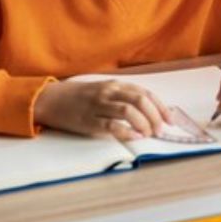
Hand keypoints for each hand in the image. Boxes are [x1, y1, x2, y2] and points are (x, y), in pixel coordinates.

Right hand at [33, 78, 170, 140]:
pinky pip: (111, 125)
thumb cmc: (80, 97)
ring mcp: (98, 106)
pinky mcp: (88, 120)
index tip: (170, 119)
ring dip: (143, 124)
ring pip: (128, 111)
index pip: (145, 93)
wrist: (50, 99)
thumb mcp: (103, 91)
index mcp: (115, 85)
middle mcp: (109, 93)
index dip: (161, 107)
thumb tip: (149, 112)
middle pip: (140, 101)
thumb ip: (123, 97)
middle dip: (155, 116)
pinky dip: (126, 131)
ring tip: (148, 134)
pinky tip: (133, 136)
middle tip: (160, 130)